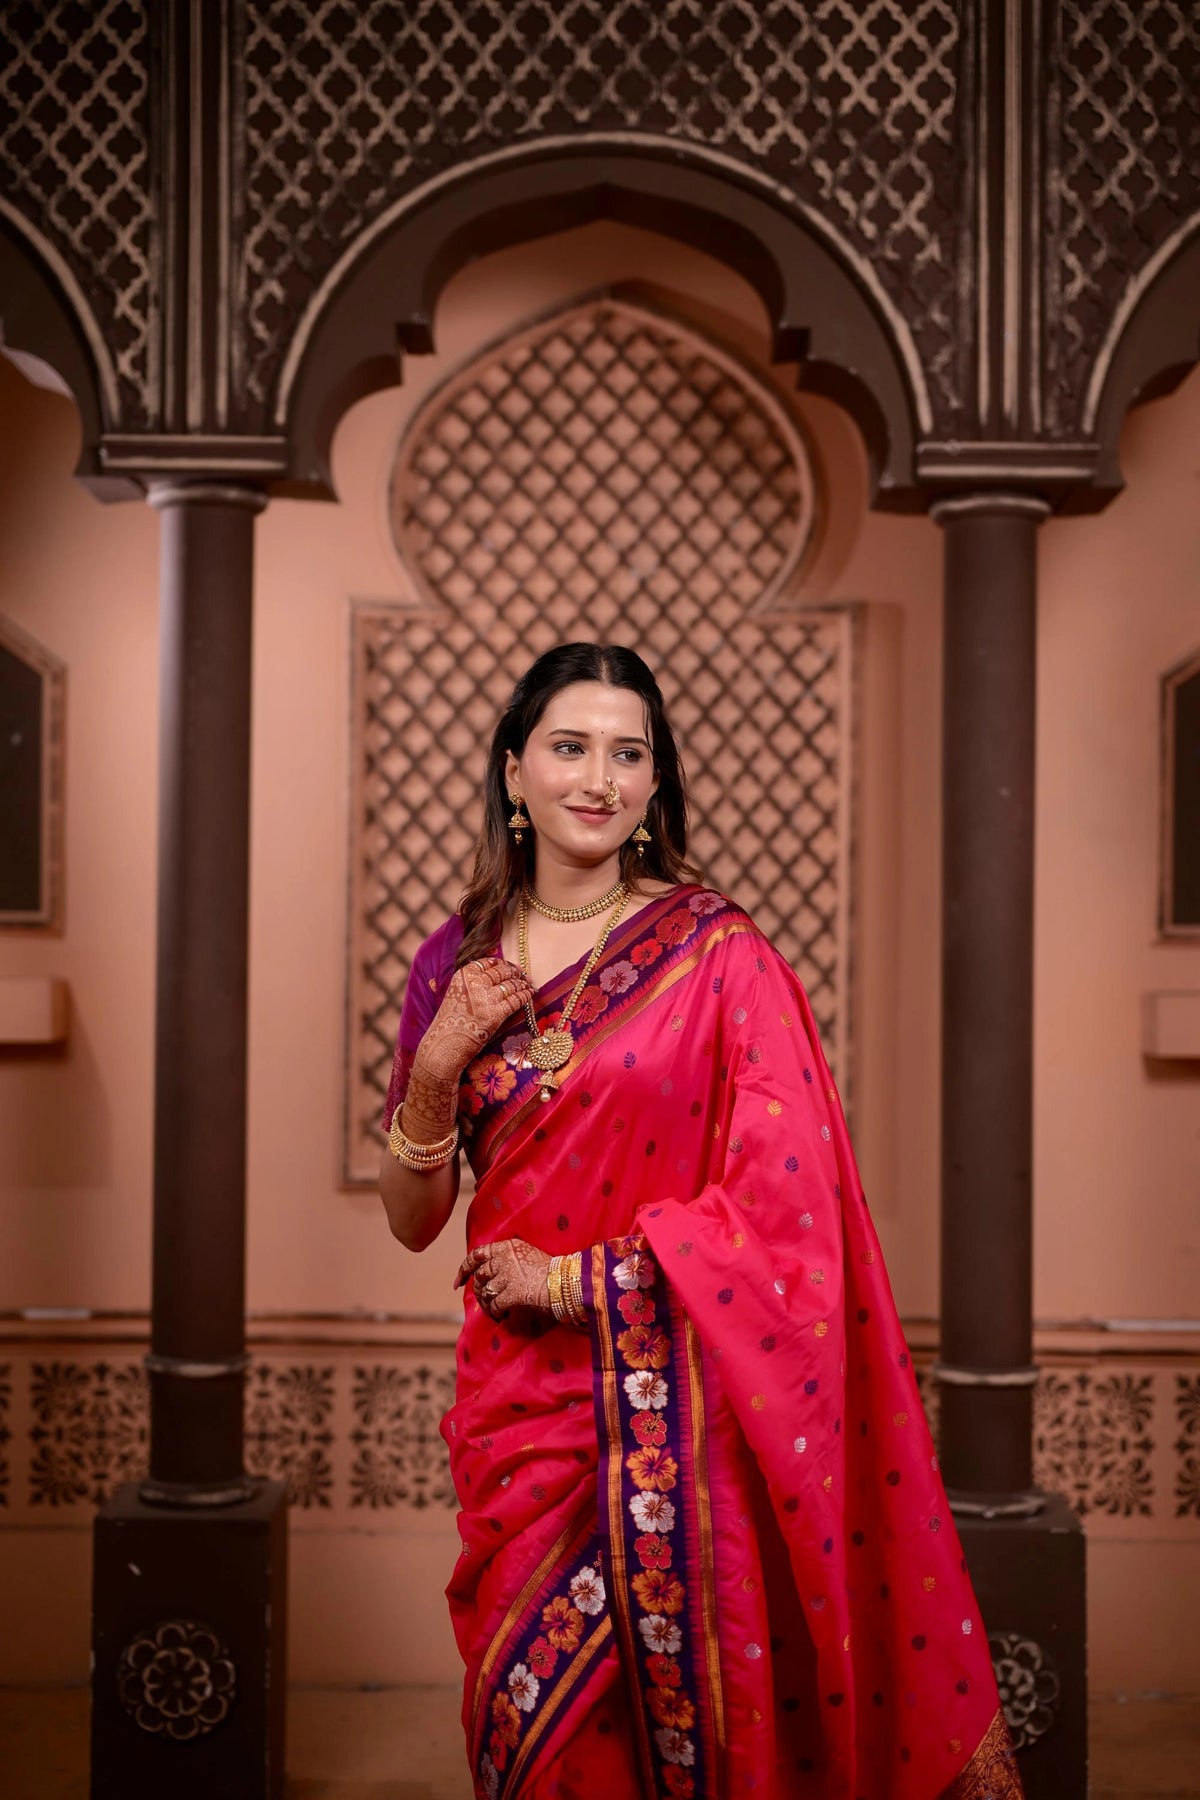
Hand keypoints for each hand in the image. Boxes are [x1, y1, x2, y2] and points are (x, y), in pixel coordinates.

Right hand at [414, 958, 531, 1084]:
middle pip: (501, 971)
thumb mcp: (455, 992)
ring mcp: (486, 998)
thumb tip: (490, 961)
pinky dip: (526, 996)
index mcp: (463, 975)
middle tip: (523, 974)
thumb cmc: (450, 1020)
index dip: (502, 963)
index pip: (488, 963)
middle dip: (515, 972)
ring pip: (511, 985)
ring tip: (528, 984)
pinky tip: (530, 994)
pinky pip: (516, 1000)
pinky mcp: (496, 1014)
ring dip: (522, 983)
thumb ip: (469, 979)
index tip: (509, 966)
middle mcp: (475, 983)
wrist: (446, 1044)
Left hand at [455, 1237, 551, 1319]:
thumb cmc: (550, 1269)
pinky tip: (502, 1316)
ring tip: (494, 1310)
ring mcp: (507, 1276)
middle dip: (477, 1290)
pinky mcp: (512, 1293)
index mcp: (507, 1247)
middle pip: (479, 1276)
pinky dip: (496, 1313)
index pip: (477, 1254)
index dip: (464, 1269)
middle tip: (482, 1300)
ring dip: (487, 1304)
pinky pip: (495, 1305)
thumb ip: (507, 1257)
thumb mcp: (527, 1253)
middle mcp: (504, 1259)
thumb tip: (488, 1271)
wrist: (565, 1281)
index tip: (458, 1282)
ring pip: (485, 1292)